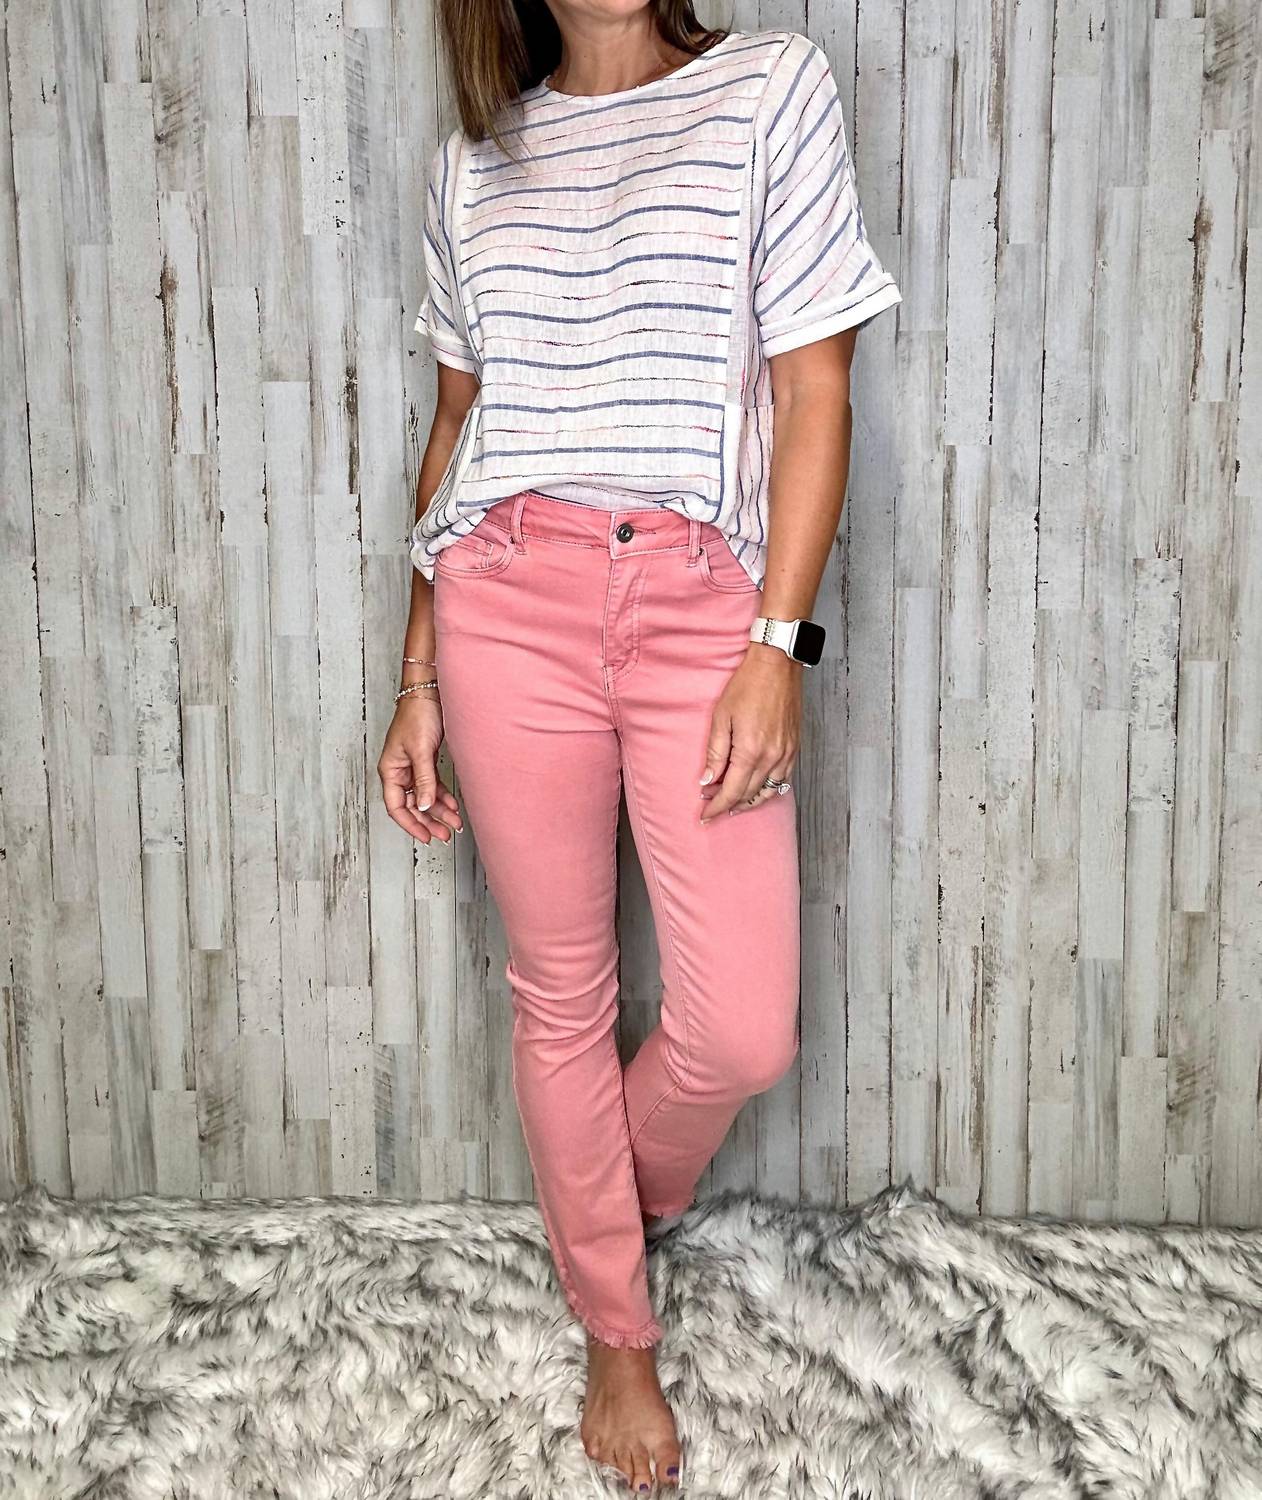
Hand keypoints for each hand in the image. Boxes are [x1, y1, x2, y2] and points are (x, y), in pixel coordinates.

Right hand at [377, 694, 464, 842]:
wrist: (429, 692)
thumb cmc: (418, 715)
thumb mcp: (421, 750)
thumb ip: (424, 780)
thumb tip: (425, 807)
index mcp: (390, 770)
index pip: (396, 806)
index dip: (411, 824)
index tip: (426, 836)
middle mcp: (399, 771)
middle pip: (413, 805)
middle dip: (429, 821)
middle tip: (445, 835)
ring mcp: (412, 767)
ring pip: (425, 797)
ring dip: (439, 811)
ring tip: (454, 824)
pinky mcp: (425, 760)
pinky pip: (432, 785)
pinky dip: (442, 796)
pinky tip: (454, 805)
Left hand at [698, 644, 801, 821]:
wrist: (777, 665)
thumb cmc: (747, 685)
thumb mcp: (721, 717)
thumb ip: (715, 752)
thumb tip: (708, 780)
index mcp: (751, 750)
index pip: (732, 791)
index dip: (716, 807)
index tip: (704, 816)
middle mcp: (772, 757)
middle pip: (748, 794)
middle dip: (728, 804)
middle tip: (710, 804)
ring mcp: (786, 754)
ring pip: (768, 791)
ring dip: (749, 802)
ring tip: (732, 804)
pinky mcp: (795, 748)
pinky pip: (782, 779)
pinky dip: (768, 790)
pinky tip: (756, 789)